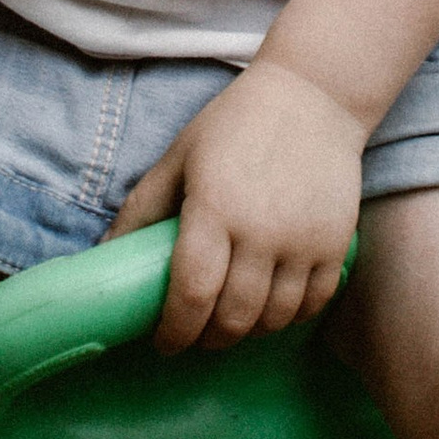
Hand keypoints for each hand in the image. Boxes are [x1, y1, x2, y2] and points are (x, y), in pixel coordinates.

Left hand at [112, 54, 363, 351]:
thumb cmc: (235, 125)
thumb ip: (143, 208)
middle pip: (233, 317)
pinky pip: (313, 304)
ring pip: (273, 319)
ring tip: (231, 323)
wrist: (314, 97)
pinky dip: (289, 318)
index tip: (164, 341)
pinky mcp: (336, 243)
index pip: (192, 294)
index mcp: (214, 208)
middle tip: (195, 336)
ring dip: (247, 332)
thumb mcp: (180, 157)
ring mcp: (303, 241)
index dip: (174, 331)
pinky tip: (272, 309)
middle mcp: (261, 231)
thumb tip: (102, 254)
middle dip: (207, 339)